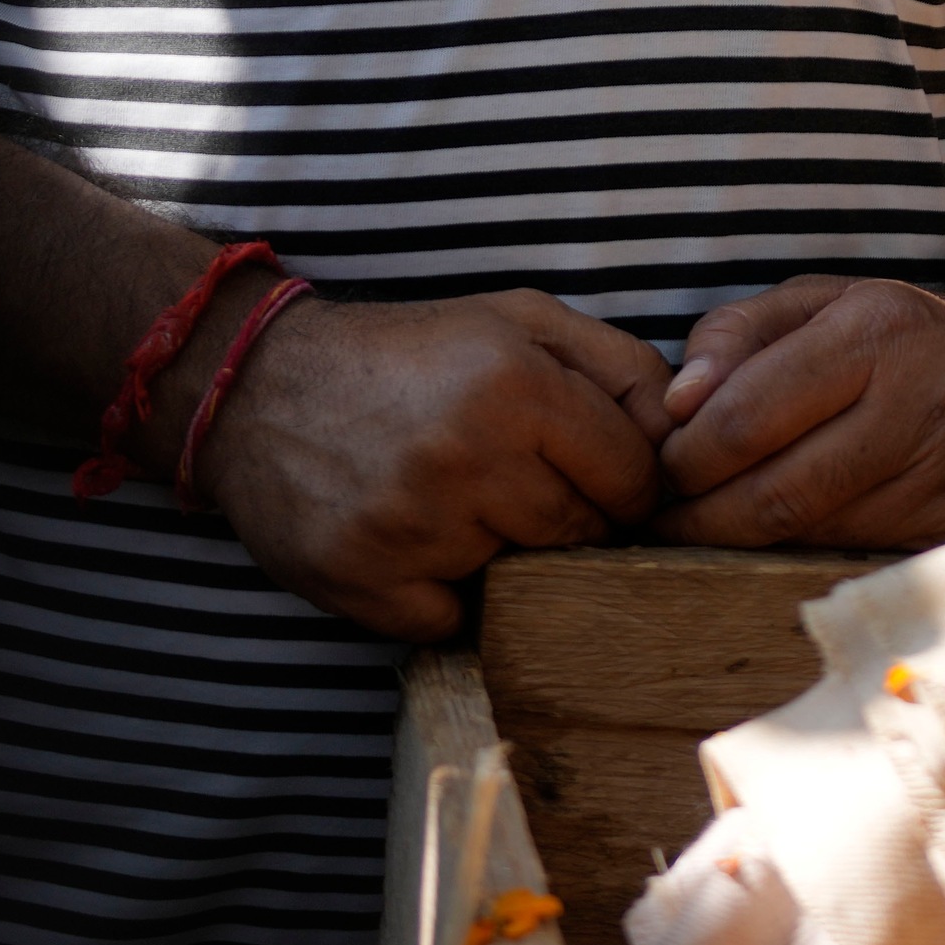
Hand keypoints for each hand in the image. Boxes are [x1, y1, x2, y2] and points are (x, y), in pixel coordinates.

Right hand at [198, 288, 672, 642]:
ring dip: (506, 553)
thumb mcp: (521, 321)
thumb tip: (687, 436)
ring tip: (463, 505)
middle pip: (582, 533)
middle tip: (523, 488)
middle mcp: (465, 457)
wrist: (257, 385)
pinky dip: (447, 596)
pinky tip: (421, 545)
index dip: (626, 484)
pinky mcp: (361, 580)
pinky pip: (452, 622)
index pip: (633, 479)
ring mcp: (410, 525)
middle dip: (571, 518)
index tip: (598, 477)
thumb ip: (622, 368)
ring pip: (521, 579)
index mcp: (516, 385)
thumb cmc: (412, 352)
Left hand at [649, 276, 944, 550]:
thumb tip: (677, 406)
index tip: (664, 467)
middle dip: (702, 517)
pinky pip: (856, 558)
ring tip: (719, 523)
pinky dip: (806, 555)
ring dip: (746, 542)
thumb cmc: (894, 340)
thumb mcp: (816, 304)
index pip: (743, 422)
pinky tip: (788, 536)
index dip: (683, 460)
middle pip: (775, 496)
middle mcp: (925, 398)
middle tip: (672, 516)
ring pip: (812, 537)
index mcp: (878, 329)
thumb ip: (733, 335)